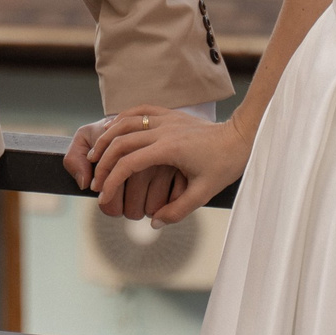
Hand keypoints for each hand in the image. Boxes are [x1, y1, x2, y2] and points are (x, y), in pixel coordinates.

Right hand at [62, 113, 210, 216]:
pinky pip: (139, 111)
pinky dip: (121, 120)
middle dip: (103, 164)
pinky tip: (113, 131)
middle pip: (121, 143)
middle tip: (95, 183)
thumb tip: (153, 223)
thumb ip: (178, 210)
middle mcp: (164, 130)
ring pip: (126, 123)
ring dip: (106, 140)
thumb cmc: (224, 165)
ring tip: (94, 157)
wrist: (241, 137)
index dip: (112, 180)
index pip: (130, 163)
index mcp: (170, 149)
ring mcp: (166, 119)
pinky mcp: (170, 114)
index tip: (103, 196)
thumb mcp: (203, 193)